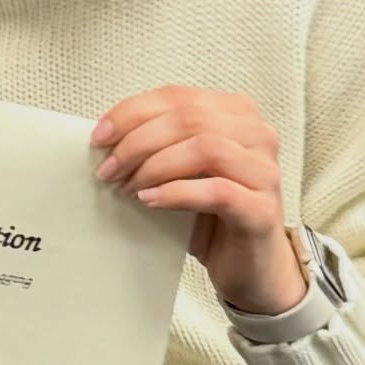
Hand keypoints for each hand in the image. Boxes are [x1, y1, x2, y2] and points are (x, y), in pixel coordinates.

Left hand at [91, 87, 307, 315]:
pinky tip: (150, 200)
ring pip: (205, 148)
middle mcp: (257, 135)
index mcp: (236, 114)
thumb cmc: (212, 215)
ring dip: (155, 166)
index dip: (132, 113)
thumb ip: (159, 145)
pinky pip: (216, 191)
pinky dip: (176, 193)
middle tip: (109, 169)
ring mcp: (265, 172)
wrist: (249, 266)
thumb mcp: (182, 170)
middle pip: (189, 119)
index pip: (178, 97)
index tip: (100, 137)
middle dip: (138, 142)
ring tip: (127, 187)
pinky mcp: (262, 210)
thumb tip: (107, 138)